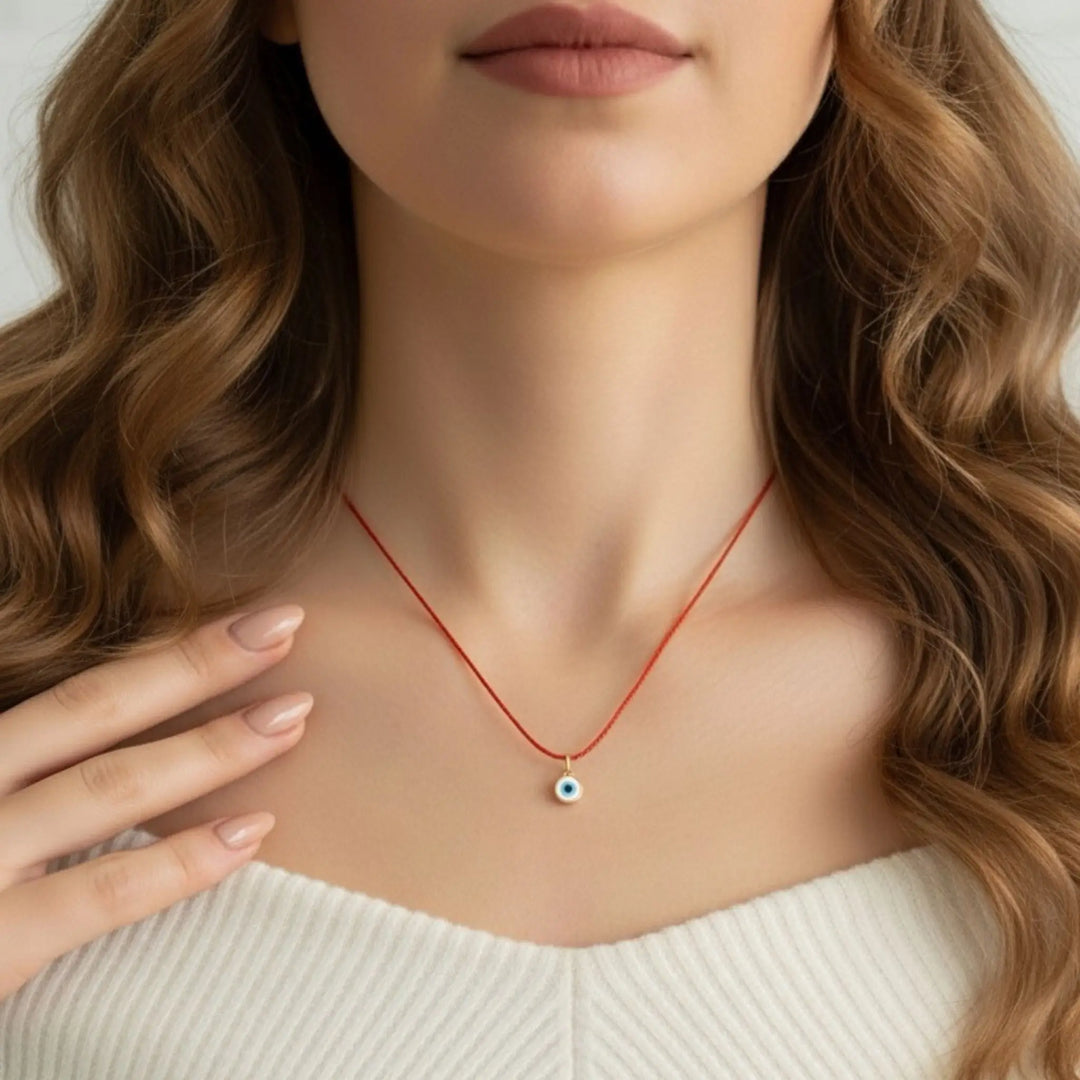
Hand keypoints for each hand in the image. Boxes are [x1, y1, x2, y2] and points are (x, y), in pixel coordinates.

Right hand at [0, 602, 311, 1000]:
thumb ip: (36, 770)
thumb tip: (111, 738)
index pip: (76, 691)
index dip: (165, 650)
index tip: (247, 617)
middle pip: (91, 710)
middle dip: (195, 664)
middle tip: (286, 625)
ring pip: (107, 788)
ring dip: (210, 747)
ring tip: (292, 716)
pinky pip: (96, 895)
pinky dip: (179, 861)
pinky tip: (250, 834)